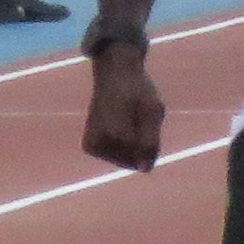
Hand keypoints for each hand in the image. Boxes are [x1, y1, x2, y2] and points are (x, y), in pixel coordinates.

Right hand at [82, 46, 166, 170]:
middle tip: (135, 117)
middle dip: (140, 144)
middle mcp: (101, 142)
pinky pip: (114, 157)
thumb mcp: (154, 112)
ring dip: (132, 144)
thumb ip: (151, 142)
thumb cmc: (138, 90)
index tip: (144, 118)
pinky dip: (121, 146)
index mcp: (117, 134)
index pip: (143, 158)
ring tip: (127, 120)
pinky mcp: (89, 146)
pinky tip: (118, 127)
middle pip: (133, 161)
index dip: (150, 141)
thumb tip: (145, 170)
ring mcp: (93, 146)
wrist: (114, 72)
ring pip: (124, 161)